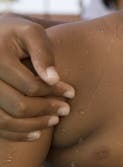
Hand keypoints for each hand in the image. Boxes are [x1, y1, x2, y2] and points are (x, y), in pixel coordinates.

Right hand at [0, 14, 73, 140]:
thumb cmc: (16, 34)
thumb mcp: (31, 33)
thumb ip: (44, 53)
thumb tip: (54, 79)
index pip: (30, 85)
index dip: (54, 91)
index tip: (72, 93)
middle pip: (17, 105)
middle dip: (46, 110)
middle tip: (66, 110)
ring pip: (4, 121)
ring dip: (32, 126)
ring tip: (54, 121)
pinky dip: (15, 134)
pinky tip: (35, 133)